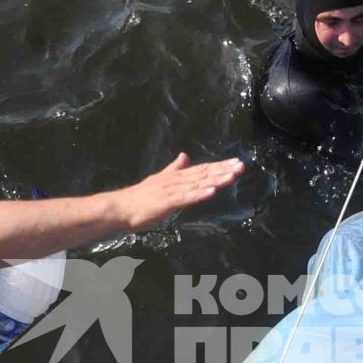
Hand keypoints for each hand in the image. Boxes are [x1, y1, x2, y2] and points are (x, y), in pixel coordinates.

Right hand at [114, 153, 244, 229]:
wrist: (121, 207)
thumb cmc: (141, 197)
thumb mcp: (160, 179)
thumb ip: (174, 168)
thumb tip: (185, 155)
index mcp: (176, 176)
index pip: (202, 169)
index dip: (220, 166)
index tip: (236, 162)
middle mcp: (176, 180)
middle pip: (203, 173)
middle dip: (223, 169)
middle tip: (241, 165)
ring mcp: (171, 190)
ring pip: (197, 183)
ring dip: (215, 179)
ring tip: (232, 175)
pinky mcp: (166, 202)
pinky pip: (185, 198)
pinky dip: (198, 194)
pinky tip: (211, 191)